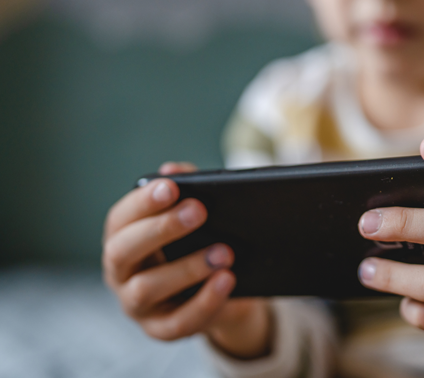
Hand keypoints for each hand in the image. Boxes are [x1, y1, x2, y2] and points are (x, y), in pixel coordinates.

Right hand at [102, 162, 271, 358]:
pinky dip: (204, 302)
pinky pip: (178, 323)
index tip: (171, 186)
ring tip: (224, 252)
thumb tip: (174, 168)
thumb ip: (187, 190)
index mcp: (123, 237)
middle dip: (161, 229)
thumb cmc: (200, 241)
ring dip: (186, 268)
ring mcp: (136, 305)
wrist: (224, 288)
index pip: (120, 219)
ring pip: (147, 288)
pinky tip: (227, 281)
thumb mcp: (197, 217)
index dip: (142, 202)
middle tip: (198, 210)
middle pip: (123, 251)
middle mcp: (120, 272)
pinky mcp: (161, 330)